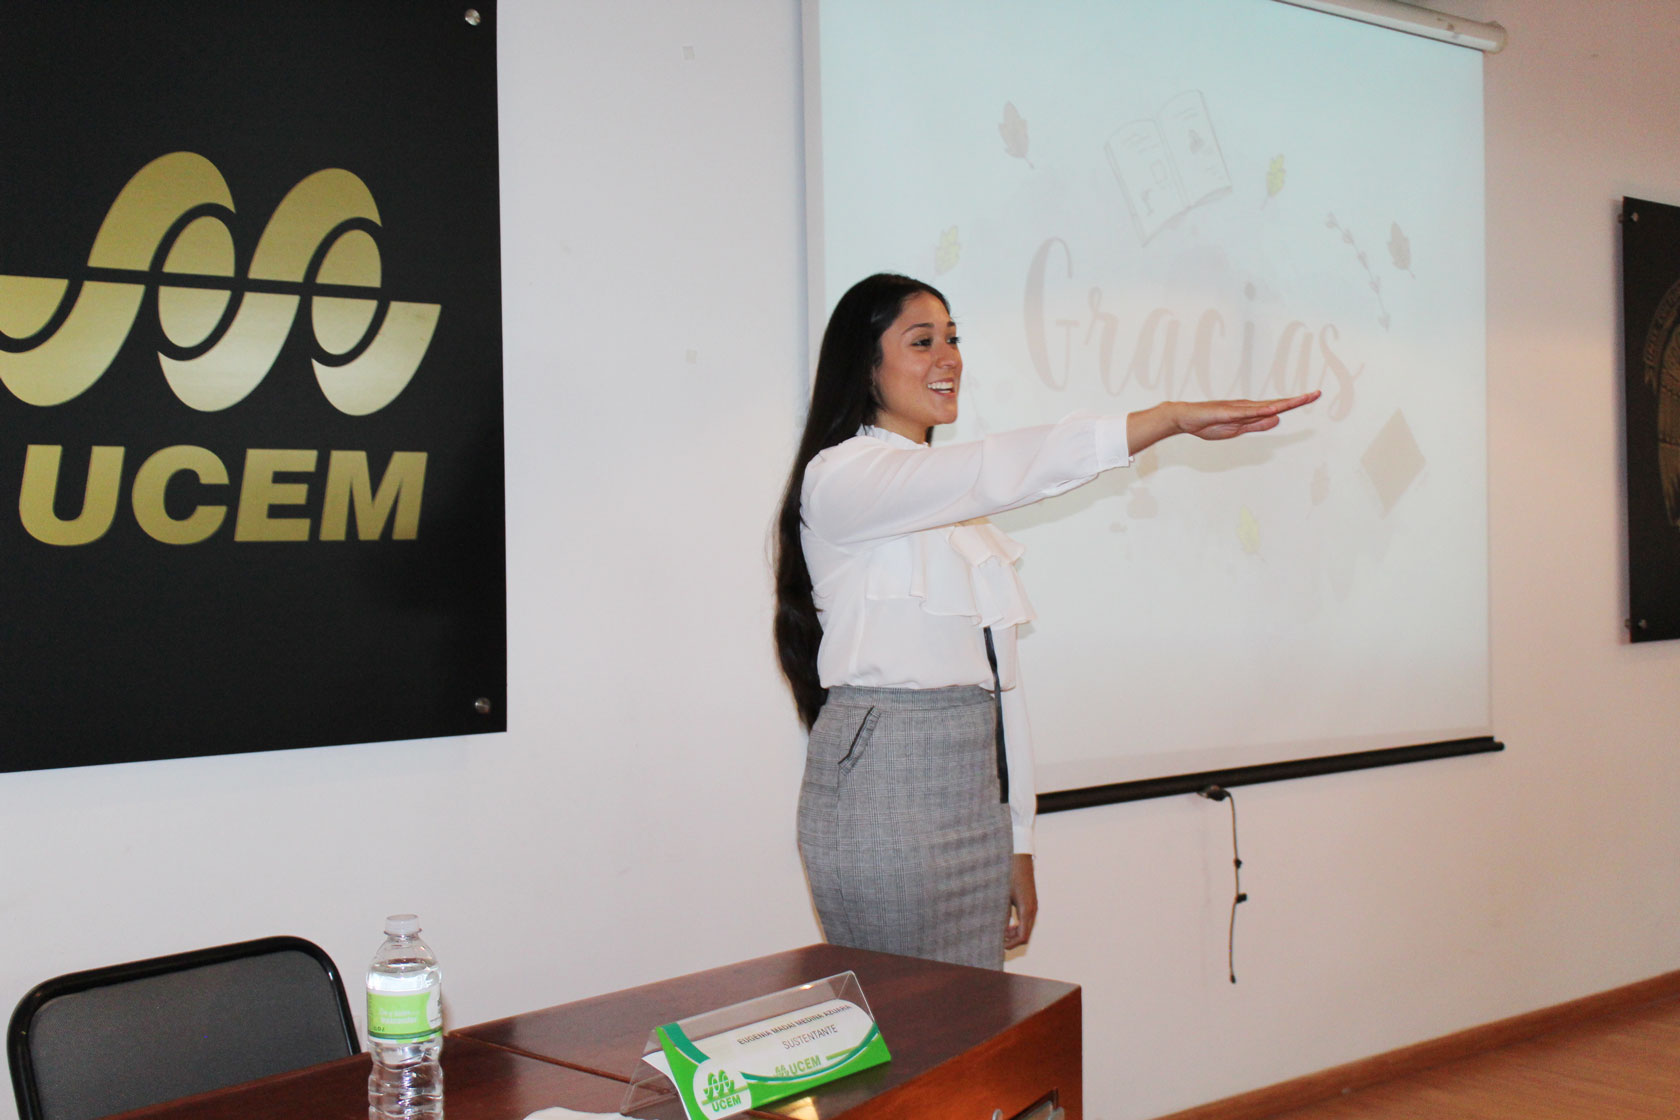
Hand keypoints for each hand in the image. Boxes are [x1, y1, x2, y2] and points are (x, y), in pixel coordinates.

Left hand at [1004, 853, 1037, 950]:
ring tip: (1001, 931)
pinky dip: (1017, 925)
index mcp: (1026, 909)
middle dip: (1012, 940)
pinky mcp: (1031, 902)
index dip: (1011, 944)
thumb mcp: (1002, 895)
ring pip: (1027, 928)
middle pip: (1025, 935)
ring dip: (1014, 933)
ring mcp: (1033, 906)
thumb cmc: (1009, 874)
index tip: (999, 945)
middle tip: (998, 939)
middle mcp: (1032, 910)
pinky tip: (1006, 922)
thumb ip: (1001, 914)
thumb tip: (999, 931)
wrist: (1019, 858)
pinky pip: (1026, 920)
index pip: (1023, 936)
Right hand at [1127, 390, 1319, 453]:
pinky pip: (1248, 412)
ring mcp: (1238, 408)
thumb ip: (1257, 425)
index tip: (1312, 396)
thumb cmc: (1207, 424)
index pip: (1277, 407)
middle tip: (1317, 393)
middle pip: (1277, 403)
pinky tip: (1274, 409)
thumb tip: (1277, 418)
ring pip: (1267, 405)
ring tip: (1303, 399)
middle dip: (1297, 400)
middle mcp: (1248, 406)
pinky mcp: (1228, 412)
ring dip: (1285, 403)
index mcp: (1250, 412)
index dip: (1295, 402)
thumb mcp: (1237, 430)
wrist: (1185, 418)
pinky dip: (1262, 410)